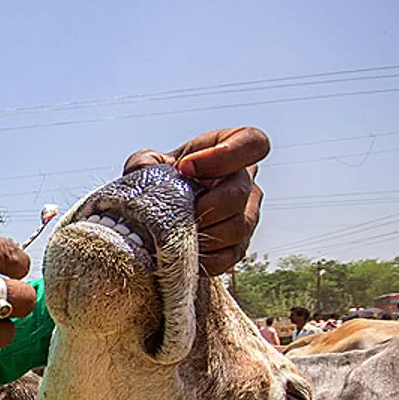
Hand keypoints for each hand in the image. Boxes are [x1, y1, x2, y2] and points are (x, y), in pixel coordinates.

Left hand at [125, 126, 269, 274]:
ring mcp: (247, 216)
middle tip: (177, 211)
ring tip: (176, 231)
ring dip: (202, 233)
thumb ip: (145, 162)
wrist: (158, 215)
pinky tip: (182, 251)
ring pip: (237, 227)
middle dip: (203, 204)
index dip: (225, 155)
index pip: (253, 142)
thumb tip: (148, 171)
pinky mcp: (238, 247)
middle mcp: (246, 181)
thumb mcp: (147, 164)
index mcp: (230, 150)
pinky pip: (228, 256)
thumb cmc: (160, 181)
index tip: (186, 167)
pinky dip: (202, 256)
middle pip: (239, 193)